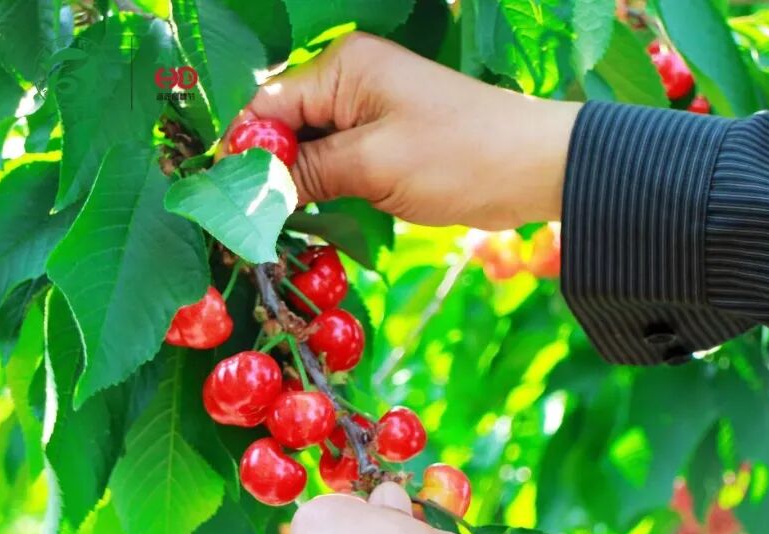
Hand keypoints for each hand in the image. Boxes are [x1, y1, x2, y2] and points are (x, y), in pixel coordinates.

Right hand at [230, 32, 581, 229]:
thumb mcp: (376, 165)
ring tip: (278, 229)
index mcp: (344, 68)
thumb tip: (251, 189)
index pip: (267, 104)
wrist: (537, 168)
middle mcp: (351, 81)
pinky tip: (314, 221)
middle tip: (251, 225)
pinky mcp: (388, 142)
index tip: (231, 203)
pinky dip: (326, 191)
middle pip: (285, 127)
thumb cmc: (461, 158)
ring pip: (311, 150)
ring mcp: (371, 111)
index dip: (246, 152)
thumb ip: (310, 172)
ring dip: (298, 186)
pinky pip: (340, 163)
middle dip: (270, 172)